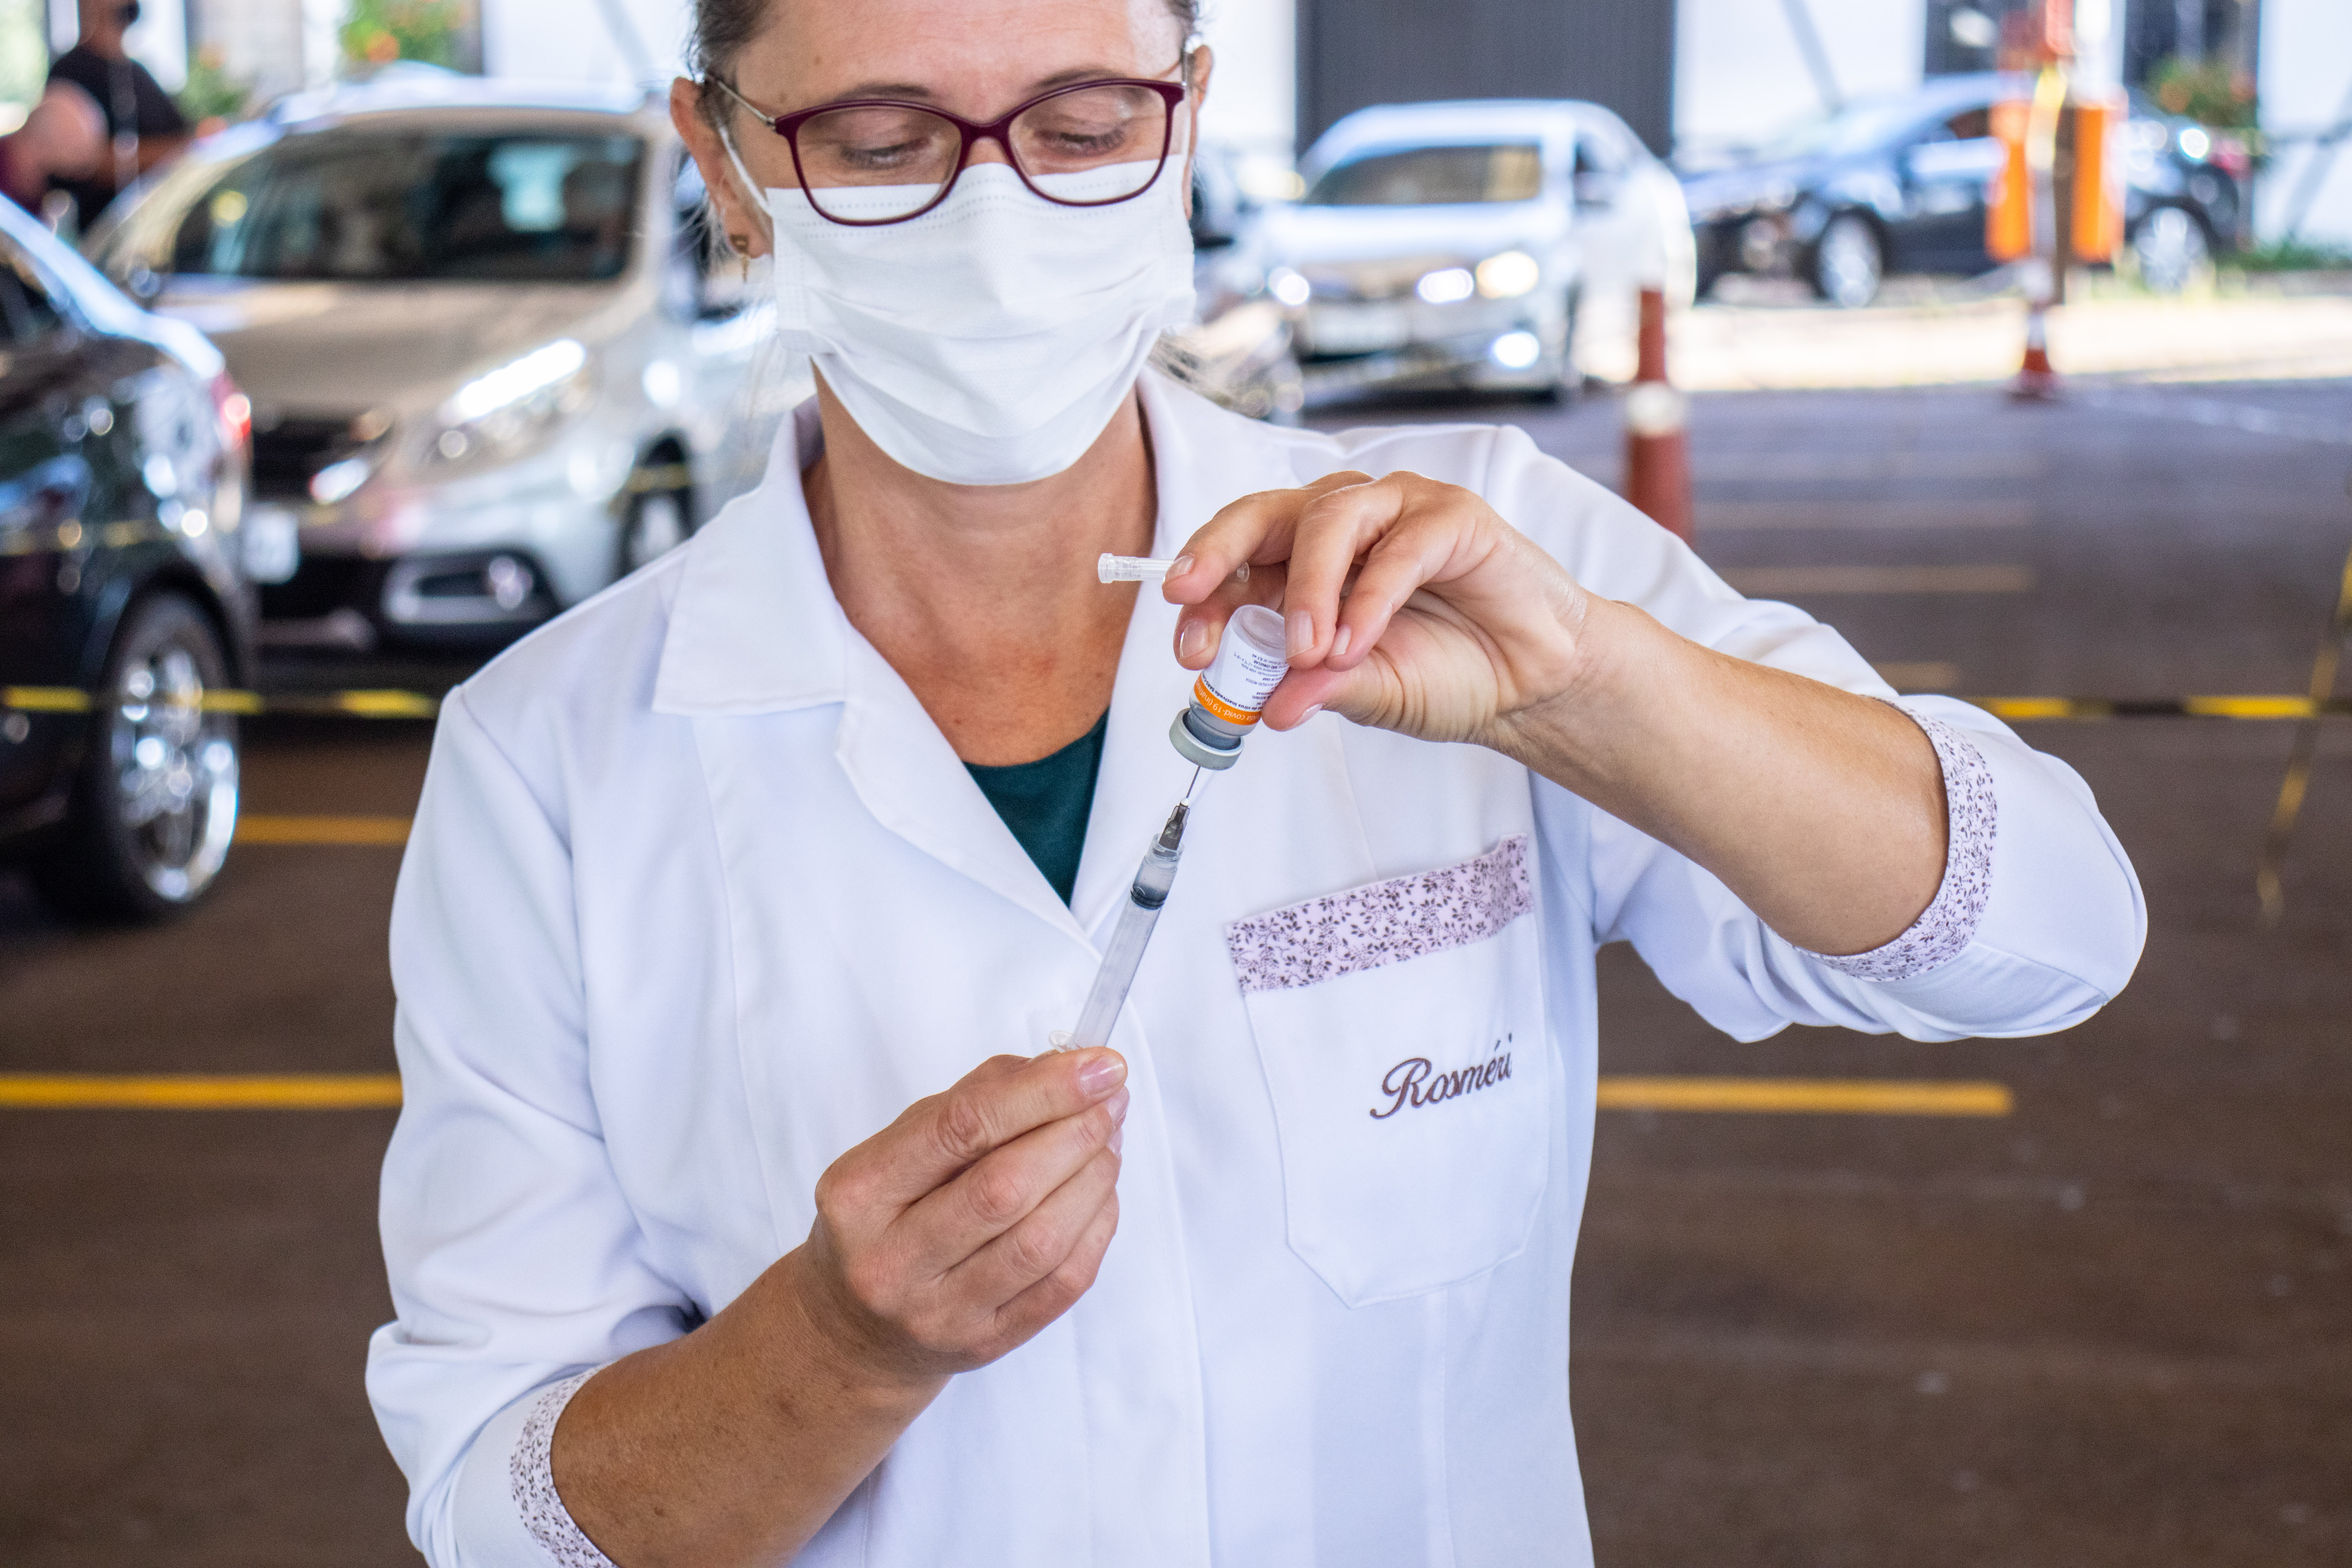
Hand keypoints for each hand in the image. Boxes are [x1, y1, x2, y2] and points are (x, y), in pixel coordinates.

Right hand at [791, 1048, 1127, 1386]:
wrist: (856, 1330)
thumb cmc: (884, 1220)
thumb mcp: (898, 1149)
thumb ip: (973, 1101)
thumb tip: (1060, 1067)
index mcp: (860, 1194)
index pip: (961, 1129)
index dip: (1041, 1091)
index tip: (1098, 1064)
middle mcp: (892, 1261)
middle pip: (1005, 1188)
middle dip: (1075, 1132)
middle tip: (1111, 1097)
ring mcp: (940, 1312)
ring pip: (1040, 1240)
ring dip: (1093, 1179)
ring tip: (1110, 1139)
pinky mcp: (986, 1343)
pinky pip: (1062, 1284)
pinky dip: (1096, 1228)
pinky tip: (1102, 1194)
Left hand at [1162, 471, 1596, 749]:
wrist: (1529, 681)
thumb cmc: (1446, 673)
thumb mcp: (1367, 693)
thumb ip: (1317, 689)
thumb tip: (1266, 707)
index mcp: (1303, 562)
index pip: (1236, 561)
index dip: (1204, 595)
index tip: (1186, 646)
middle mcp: (1341, 523)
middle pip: (1262, 514)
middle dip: (1220, 555)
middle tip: (1193, 601)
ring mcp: (1395, 510)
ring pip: (1327, 519)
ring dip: (1308, 589)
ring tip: (1307, 650)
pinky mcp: (1451, 516)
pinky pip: (1399, 545)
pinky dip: (1371, 596)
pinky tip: (1357, 641)